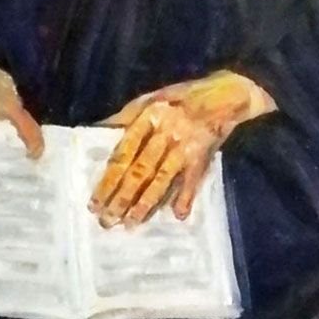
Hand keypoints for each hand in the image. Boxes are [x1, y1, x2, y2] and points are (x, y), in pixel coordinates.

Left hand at [88, 70, 274, 227]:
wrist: (223, 95)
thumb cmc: (180, 97)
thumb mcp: (150, 98)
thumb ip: (126, 116)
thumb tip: (98, 130)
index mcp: (148, 116)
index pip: (123, 153)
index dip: (108, 179)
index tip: (94, 202)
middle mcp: (165, 131)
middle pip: (139, 170)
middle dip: (121, 198)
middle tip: (106, 221)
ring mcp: (185, 146)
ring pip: (161, 180)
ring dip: (144, 204)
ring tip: (130, 224)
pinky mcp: (202, 156)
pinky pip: (191, 181)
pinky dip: (185, 198)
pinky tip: (177, 215)